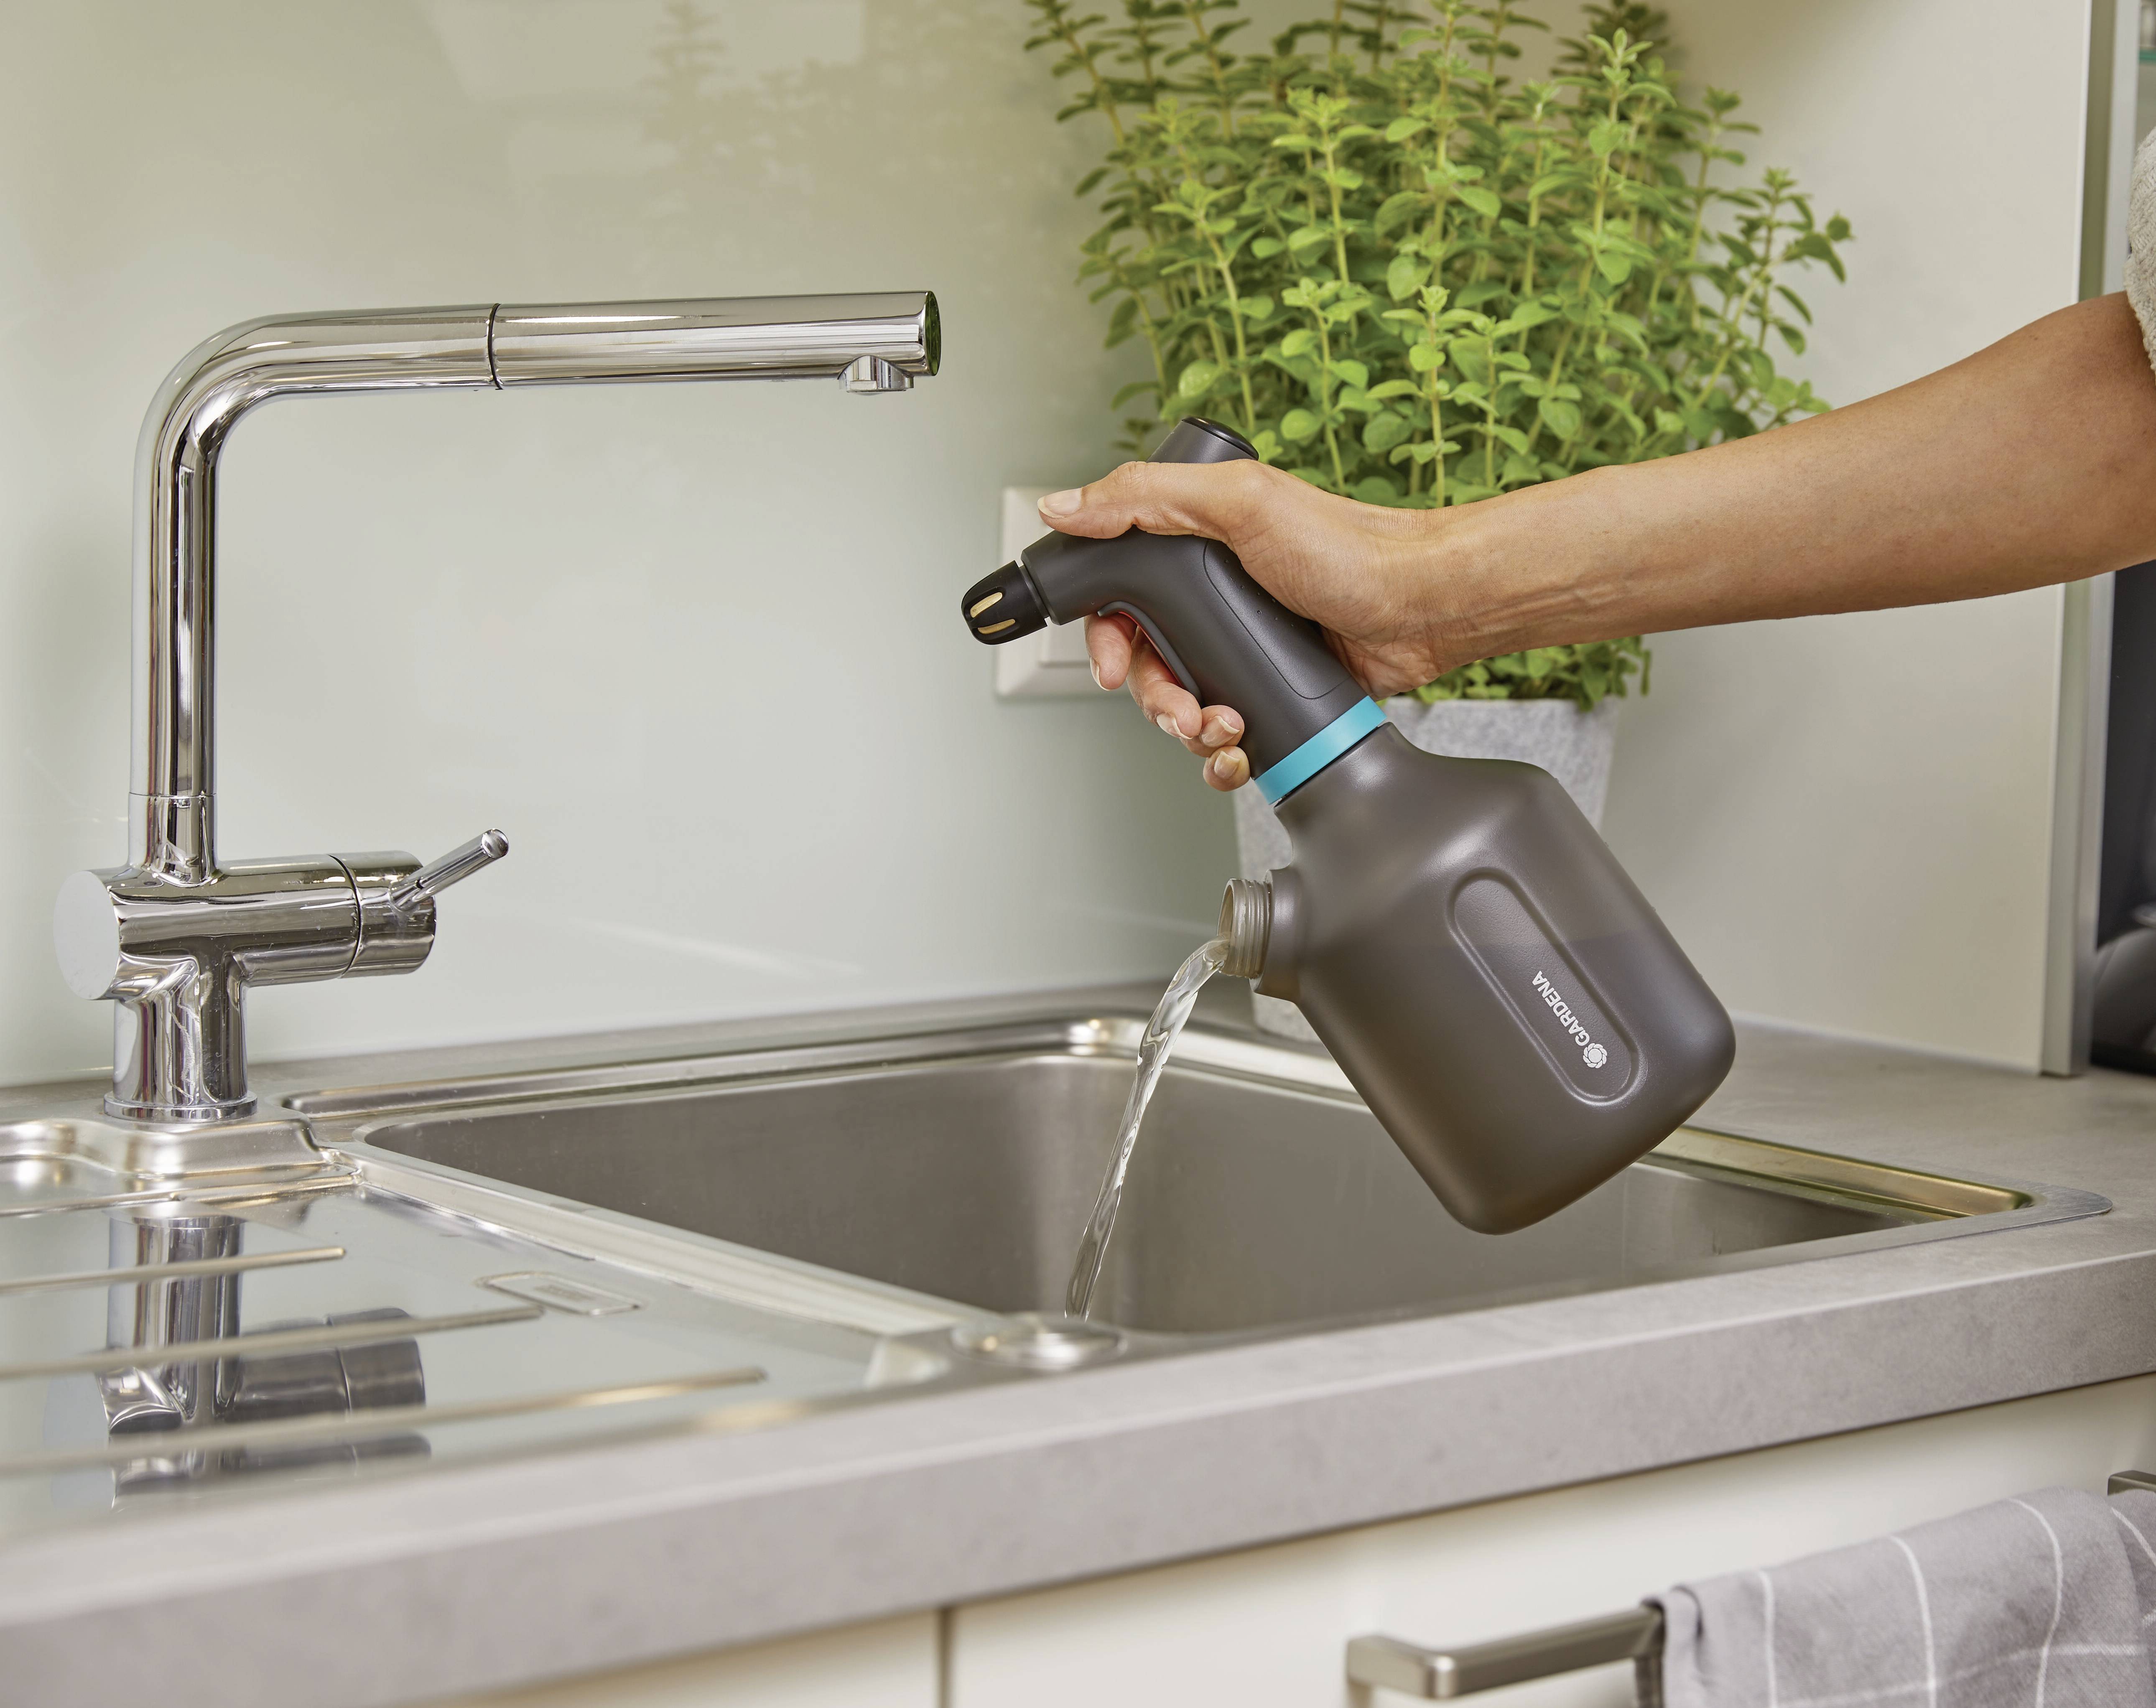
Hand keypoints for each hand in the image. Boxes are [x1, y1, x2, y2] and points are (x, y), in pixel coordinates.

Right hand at [1037, 458, 1452, 789]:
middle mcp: (1214, 599)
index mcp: (1194, 547)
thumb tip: (1064, 506)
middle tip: (1183, 711)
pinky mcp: (1271, 689)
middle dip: (1155, 699)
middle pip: (1144, 663)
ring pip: (1182, 706)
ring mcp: (1242, 647)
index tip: (1110, 665)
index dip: (1104, 638)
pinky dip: (1222, 753)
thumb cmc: (1348, 545)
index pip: (1119, 596)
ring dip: (1190, 730)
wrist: (1422, 607)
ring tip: (1225, 728)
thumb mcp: (1238, 503)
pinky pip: (1225, 735)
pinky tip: (1238, 751)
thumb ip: (1145, 497)